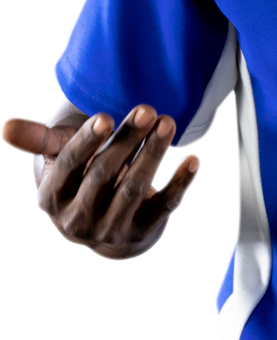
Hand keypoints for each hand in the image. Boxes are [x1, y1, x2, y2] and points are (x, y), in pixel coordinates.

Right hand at [1, 105, 200, 261]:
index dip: (86, 143)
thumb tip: (5, 126)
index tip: (105, 116)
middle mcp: (79, 219)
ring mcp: (112, 228)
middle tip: (147, 109)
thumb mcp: (57, 159)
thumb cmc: (78, 179)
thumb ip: (38, 140)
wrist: (100, 225)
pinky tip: (194, 158)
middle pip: (105, 175)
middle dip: (127, 141)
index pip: (68, 168)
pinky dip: (182, 182)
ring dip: (153, 155)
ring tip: (168, 123)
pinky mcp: (143, 230)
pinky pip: (165, 206)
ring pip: (134, 190)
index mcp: (53, 198)